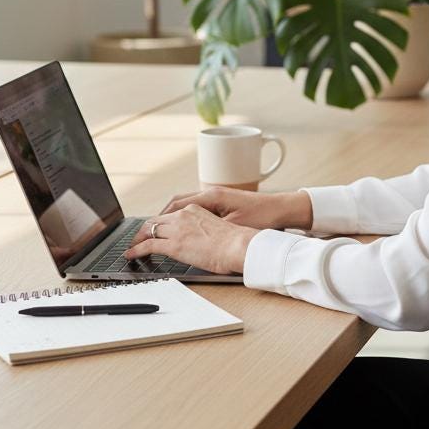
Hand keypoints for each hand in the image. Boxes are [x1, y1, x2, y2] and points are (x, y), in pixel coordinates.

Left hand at [124, 206, 258, 274]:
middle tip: (138, 239)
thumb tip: (199, 240)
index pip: (170, 214)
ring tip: (132, 247)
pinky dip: (136, 250)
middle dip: (144, 230)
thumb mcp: (217, 228)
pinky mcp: (174, 245)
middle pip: (155, 220)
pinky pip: (148, 246)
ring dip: (137, 239)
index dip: (158, 223)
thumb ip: (203, 229)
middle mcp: (184, 215)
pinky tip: (131, 255)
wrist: (239, 247)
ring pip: (148, 230)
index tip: (154, 230)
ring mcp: (177, 229)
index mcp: (195, 210)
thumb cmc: (235, 241)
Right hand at [158, 186, 312, 231]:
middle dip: (160, 217)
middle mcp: (212, 192)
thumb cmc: (261, 218)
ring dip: (172, 216)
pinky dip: (184, 216)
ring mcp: (217, 196)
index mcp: (211, 196)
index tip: (145, 231)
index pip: (176, 205)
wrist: (282, 209)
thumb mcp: (233, 226)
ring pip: (186, 204)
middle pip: (177, 202)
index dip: (159, 219)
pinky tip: (183, 228)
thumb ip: (209, 228)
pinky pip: (197, 207)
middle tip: (146, 233)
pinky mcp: (223, 202)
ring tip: (160, 231)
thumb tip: (186, 236)